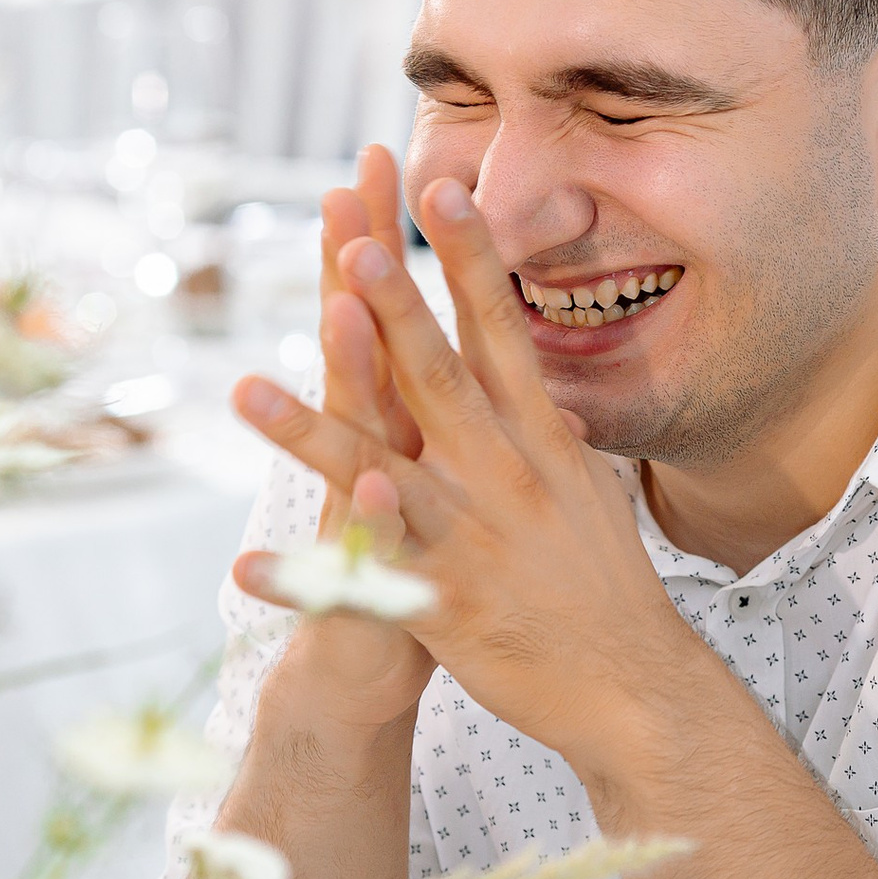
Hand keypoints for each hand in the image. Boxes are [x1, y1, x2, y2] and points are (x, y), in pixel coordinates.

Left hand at [232, 176, 720, 771]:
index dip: (471, 261)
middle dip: (396, 311)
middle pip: (441, 380)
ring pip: (377, 474)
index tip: (443, 189)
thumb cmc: (607, 586)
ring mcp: (473, 541)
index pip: (501, 332)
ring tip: (242, 389)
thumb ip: (552, 437)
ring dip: (307, 431)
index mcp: (540, 441)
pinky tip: (245, 566)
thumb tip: (542, 391)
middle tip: (356, 244)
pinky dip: (301, 580)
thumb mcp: (589, 492)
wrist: (635, 689)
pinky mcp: (445, 608)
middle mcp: (506, 477)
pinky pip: (358, 589)